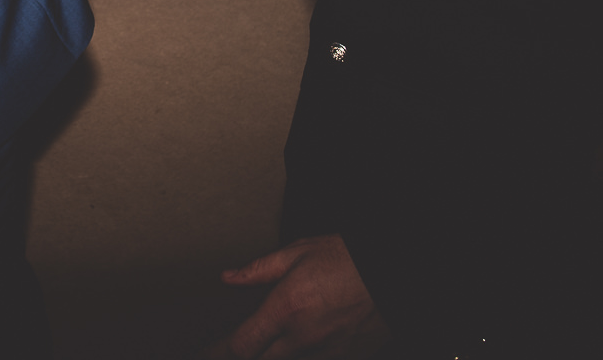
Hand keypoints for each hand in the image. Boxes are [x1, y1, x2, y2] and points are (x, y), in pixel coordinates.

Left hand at [211, 236, 388, 359]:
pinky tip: (307, 339)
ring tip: (278, 336)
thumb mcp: (298, 252)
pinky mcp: (348, 356)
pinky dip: (308, 353)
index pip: (243, 344)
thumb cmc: (347, 256)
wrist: (390, 269)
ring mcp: (328, 351)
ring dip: (279, 353)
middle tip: (245, 341)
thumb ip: (259, 270)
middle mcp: (305, 336)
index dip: (222, 351)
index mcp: (287, 308)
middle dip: (252, 353)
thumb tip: (229, 278)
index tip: (212, 351)